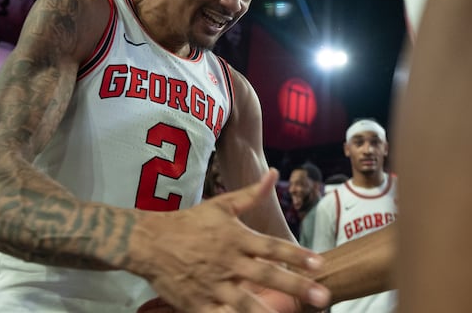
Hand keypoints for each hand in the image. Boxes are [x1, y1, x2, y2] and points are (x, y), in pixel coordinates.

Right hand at [130, 169, 329, 312]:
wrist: (149, 242)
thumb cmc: (189, 223)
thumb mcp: (221, 205)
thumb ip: (251, 195)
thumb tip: (274, 173)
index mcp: (236, 238)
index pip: (273, 248)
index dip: (297, 256)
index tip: (320, 264)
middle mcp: (228, 262)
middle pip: (267, 276)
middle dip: (296, 286)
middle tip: (322, 297)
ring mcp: (213, 285)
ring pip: (245, 302)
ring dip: (268, 312)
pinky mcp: (197, 304)